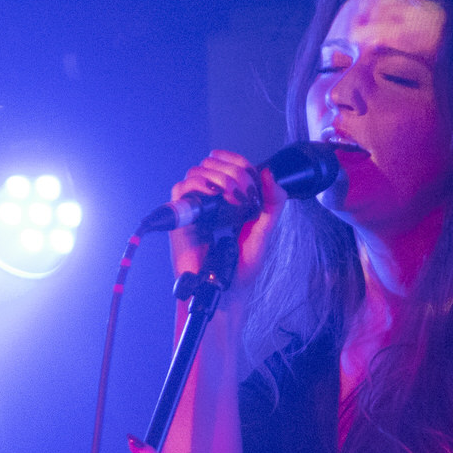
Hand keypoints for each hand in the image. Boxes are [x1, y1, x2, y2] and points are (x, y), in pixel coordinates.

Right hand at [167, 149, 288, 297]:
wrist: (224, 291)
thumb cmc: (241, 267)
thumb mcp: (264, 232)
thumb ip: (272, 206)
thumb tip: (271, 174)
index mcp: (231, 200)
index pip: (229, 164)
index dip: (238, 161)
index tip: (250, 173)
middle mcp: (211, 200)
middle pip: (212, 163)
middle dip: (232, 172)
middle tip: (244, 193)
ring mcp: (195, 208)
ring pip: (196, 172)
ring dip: (217, 177)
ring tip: (231, 197)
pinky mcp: (181, 219)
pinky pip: (180, 190)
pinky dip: (196, 187)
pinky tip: (213, 198)